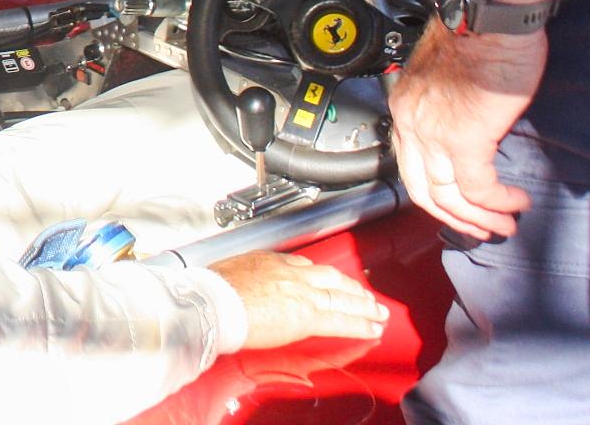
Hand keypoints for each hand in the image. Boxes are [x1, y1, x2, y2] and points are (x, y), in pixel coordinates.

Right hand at [208, 251, 387, 349]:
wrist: (214, 302)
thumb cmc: (211, 291)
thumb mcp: (226, 272)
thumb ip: (241, 277)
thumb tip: (237, 285)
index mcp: (270, 260)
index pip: (303, 265)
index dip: (319, 275)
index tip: (326, 280)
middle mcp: (291, 273)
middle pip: (330, 277)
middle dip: (350, 287)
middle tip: (365, 294)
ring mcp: (302, 293)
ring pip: (342, 297)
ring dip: (363, 305)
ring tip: (377, 312)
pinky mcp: (308, 316)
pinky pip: (341, 320)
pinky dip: (360, 325)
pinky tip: (372, 329)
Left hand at [388, 22, 542, 240]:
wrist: (488, 14)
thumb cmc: (476, 32)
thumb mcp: (448, 74)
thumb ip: (446, 106)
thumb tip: (464, 127)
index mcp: (405, 105)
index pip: (408, 164)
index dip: (433, 192)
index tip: (455, 204)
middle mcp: (411, 121)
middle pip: (423, 189)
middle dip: (454, 217)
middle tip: (482, 226)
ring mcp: (434, 132)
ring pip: (449, 196)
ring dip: (480, 218)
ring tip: (504, 223)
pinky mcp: (465, 138)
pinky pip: (477, 188)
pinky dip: (497, 202)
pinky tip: (515, 202)